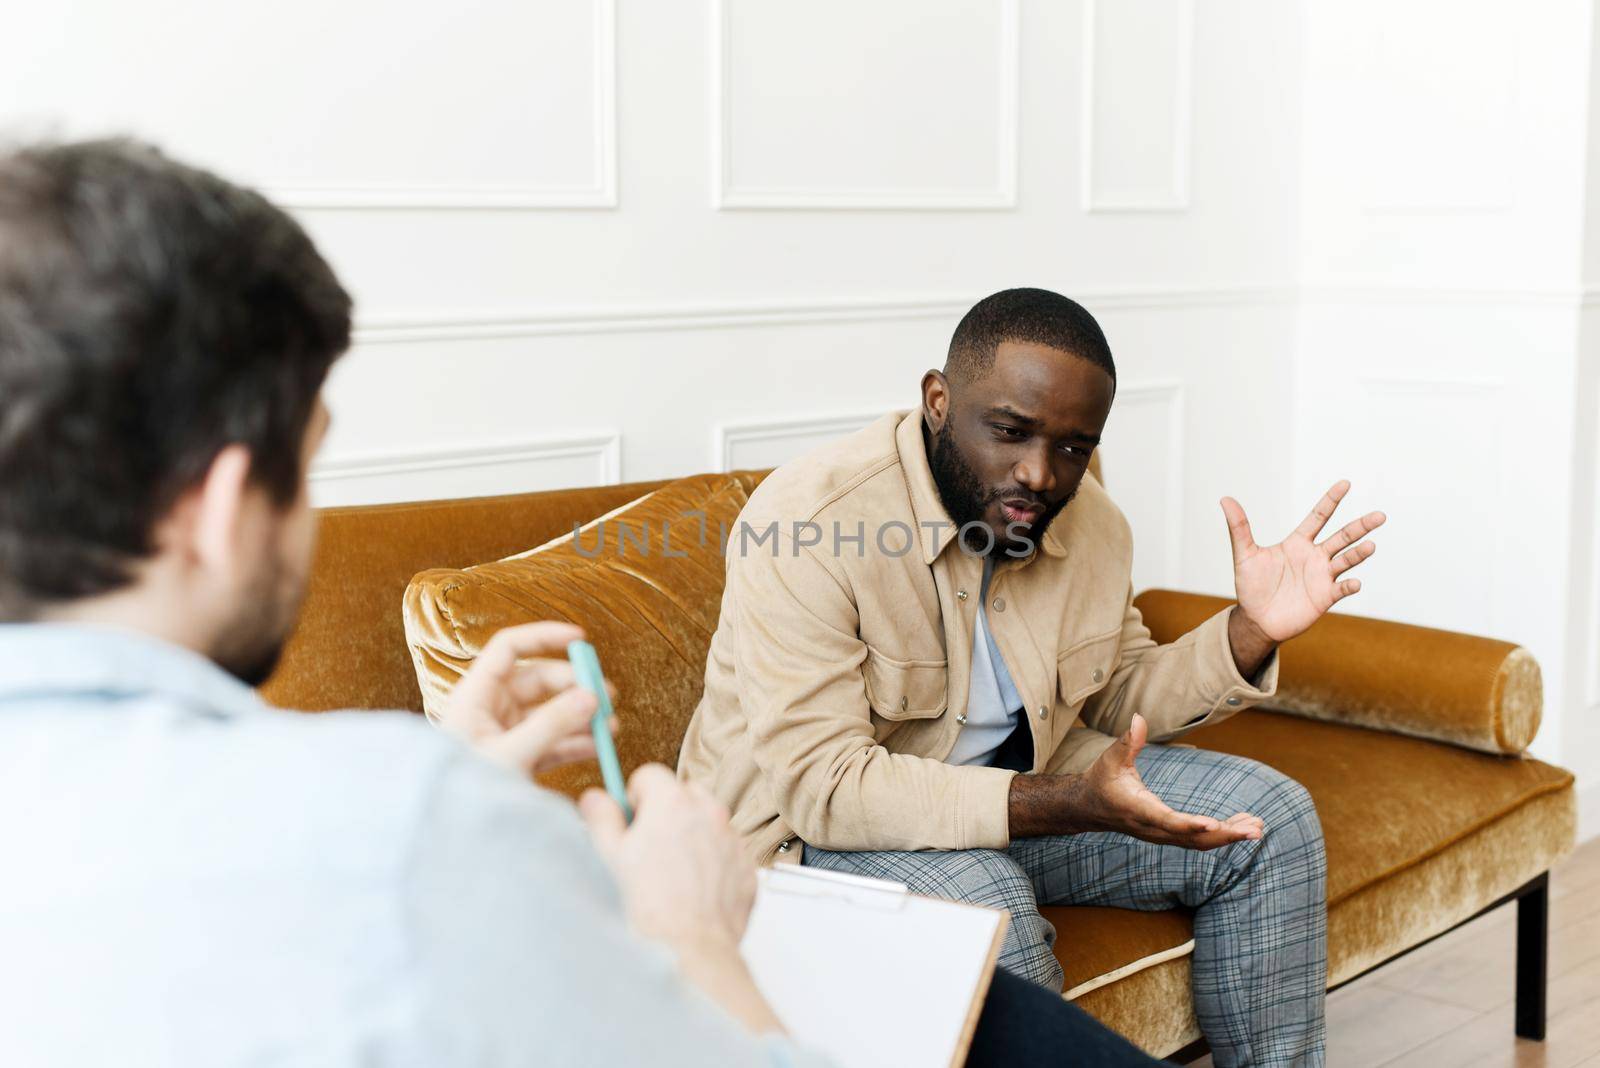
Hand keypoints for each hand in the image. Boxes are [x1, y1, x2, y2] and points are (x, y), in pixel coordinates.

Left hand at [437, 621, 613, 777]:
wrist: (444, 839)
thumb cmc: (461, 794)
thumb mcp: (508, 756)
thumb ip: (550, 726)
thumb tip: (590, 697)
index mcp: (475, 697)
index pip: (509, 649)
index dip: (544, 638)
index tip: (581, 639)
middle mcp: (490, 711)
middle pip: (539, 680)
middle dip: (574, 685)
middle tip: (606, 697)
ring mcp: (505, 735)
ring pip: (550, 713)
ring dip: (580, 716)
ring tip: (610, 726)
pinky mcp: (518, 760)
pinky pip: (552, 742)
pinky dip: (576, 743)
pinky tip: (598, 746)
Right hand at [581, 765, 785, 1034]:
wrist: (692, 951)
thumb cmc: (651, 909)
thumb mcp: (609, 857)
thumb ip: (600, 817)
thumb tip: (595, 798)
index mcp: (672, 803)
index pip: (650, 774)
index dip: (635, 798)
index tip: (630, 820)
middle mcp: (709, 813)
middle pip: (683, 794)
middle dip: (665, 813)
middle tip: (648, 848)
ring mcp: (732, 839)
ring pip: (707, 822)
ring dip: (691, 836)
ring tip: (670, 874)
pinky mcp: (746, 867)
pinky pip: (726, 851)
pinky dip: (711, 862)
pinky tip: (692, 889)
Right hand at [1081, 715, 1261, 849]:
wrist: (1090, 807)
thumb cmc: (1102, 779)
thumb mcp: (1111, 758)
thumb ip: (1127, 742)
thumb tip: (1139, 719)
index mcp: (1139, 809)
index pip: (1167, 820)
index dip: (1189, 824)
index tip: (1213, 825)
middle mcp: (1153, 828)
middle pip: (1192, 839)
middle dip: (1225, 835)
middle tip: (1255, 830)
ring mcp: (1162, 835)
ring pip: (1199, 842)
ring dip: (1229, 836)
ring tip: (1257, 827)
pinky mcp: (1169, 835)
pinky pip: (1199, 839)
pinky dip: (1222, 834)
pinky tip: (1242, 825)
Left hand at [1221, 480, 1385, 642]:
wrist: (1256, 619)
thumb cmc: (1251, 586)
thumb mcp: (1245, 555)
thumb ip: (1239, 528)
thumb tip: (1225, 499)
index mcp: (1297, 543)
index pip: (1318, 517)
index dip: (1331, 500)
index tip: (1345, 483)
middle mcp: (1315, 556)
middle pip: (1342, 537)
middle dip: (1360, 526)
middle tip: (1380, 516)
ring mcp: (1322, 576)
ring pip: (1346, 561)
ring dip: (1358, 554)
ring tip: (1370, 546)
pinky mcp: (1324, 597)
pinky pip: (1341, 589)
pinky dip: (1349, 585)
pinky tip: (1354, 582)